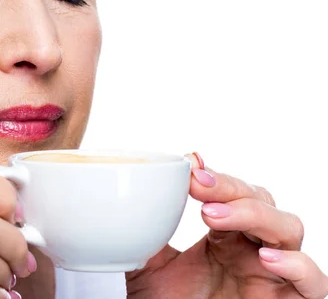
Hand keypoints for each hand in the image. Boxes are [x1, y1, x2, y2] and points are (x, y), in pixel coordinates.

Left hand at [124, 153, 327, 298]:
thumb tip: (140, 193)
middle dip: (231, 189)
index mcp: (224, 235)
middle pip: (261, 201)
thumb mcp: (150, 267)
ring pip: (288, 228)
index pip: (232, 194)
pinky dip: (297, 265)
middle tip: (198, 187)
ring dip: (254, 214)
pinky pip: (313, 281)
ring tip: (215, 216)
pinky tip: (267, 257)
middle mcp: (252, 249)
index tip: (189, 169)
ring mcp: (274, 274)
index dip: (215, 179)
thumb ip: (148, 231)